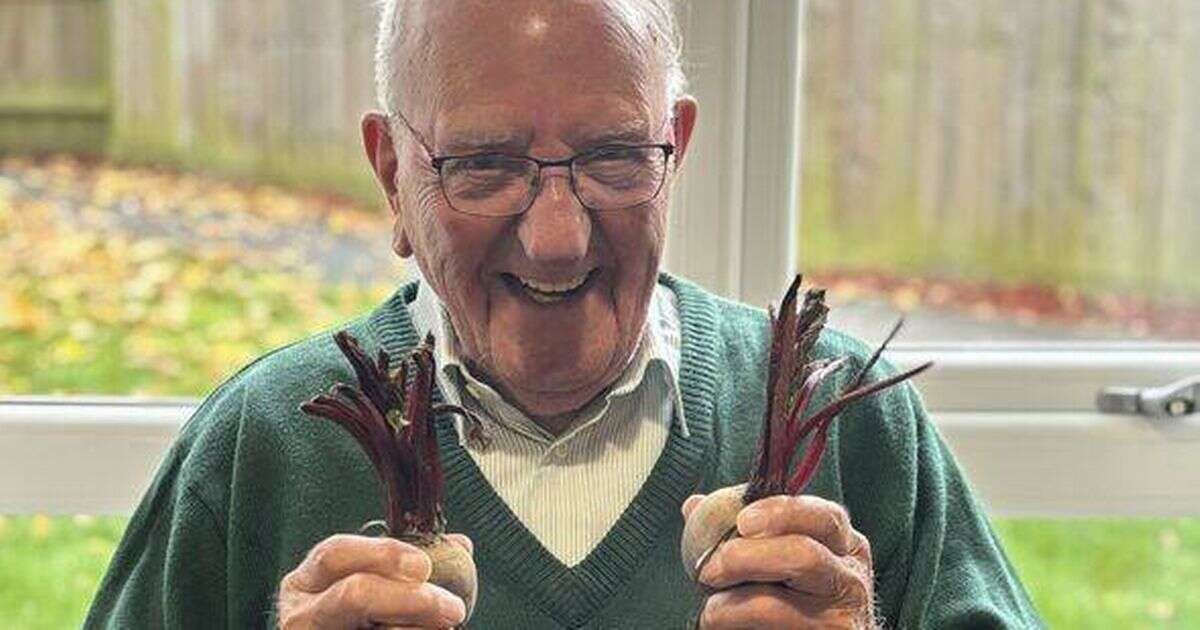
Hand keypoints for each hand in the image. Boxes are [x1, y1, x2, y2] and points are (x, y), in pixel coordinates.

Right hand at [277, 533, 472, 628]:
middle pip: (353, 594)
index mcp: (308, 581)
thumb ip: (405, 565)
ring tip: (444, 627)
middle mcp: (302, 613)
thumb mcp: (369, 585)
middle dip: (410, 597)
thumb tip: (460, 546)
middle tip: (452, 606)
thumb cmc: (355, 619)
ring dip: (415, 629)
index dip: (382, 554)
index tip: (424, 565)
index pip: (335, 553)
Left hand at [682, 494, 874, 628]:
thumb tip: (695, 506)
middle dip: (745, 557)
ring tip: (710, 609)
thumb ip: (744, 531)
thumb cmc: (794, 598)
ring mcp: (840, 619)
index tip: (742, 520)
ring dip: (730, 603)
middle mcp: (850, 579)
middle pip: (803, 555)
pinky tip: (721, 625)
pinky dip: (735, 625)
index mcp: (844, 545)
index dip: (781, 513)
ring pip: (774, 605)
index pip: (824, 516)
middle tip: (709, 568)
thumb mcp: (782, 558)